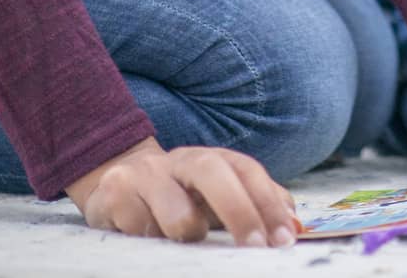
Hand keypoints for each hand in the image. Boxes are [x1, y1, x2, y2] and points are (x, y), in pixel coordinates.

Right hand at [65, 138, 297, 245]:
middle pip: (213, 172)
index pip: (246, 170)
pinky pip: (140, 230)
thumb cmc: (179, 197)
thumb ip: (254, 203)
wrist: (116, 183)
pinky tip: (143, 234)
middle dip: (239, 211)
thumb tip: (294, 221)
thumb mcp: (217, 196)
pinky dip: (148, 240)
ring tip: (182, 237)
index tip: (284, 238)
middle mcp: (180, 159)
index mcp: (211, 158)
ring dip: (187, 235)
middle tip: (255, 248)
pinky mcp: (112, 194)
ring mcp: (144, 174)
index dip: (268, 201)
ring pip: (177, 213)